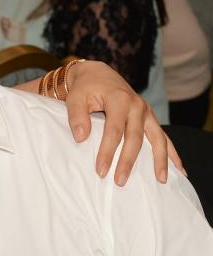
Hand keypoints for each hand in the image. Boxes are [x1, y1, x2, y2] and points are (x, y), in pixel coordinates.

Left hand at [64, 60, 181, 185]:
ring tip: (160, 180)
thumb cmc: (85, 88)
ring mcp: (146, 112)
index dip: (107, 151)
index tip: (100, 170)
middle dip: (128, 161)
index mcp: (120, 99)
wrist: (98, 74)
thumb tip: (81, 138)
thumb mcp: (75, 98)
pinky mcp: (149, 118)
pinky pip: (163, 137)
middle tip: (119, 181)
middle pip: (135, 138)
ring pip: (157, 138)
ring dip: (160, 160)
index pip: (114, 130)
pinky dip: (172, 153)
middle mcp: (137, 106)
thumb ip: (76, 116)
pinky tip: (178, 169)